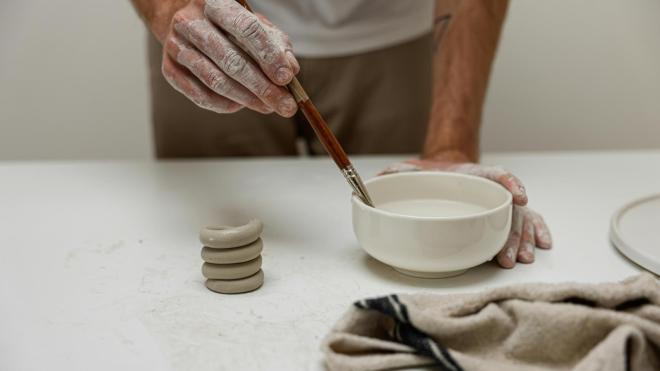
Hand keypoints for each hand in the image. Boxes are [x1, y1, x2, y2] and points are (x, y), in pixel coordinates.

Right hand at [152, 0, 298, 115]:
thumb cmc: (230, 25)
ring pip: (215, 80)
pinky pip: (199, 95)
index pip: (246, 28)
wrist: (185, 22)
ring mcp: (175, 45)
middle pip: (231, 60)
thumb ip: (277, 44)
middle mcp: (190, 21)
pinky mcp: (169, 69)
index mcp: (215, 1)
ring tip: (268, 107)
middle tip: (285, 106)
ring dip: (246, 99)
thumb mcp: (257, 25)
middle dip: (262, 87)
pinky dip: (224, 104)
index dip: (268, 55)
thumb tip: (291, 70)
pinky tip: (241, 105)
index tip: (287, 78)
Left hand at [381, 157, 551, 267]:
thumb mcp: (412, 169)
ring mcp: (498, 202)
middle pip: (509, 209)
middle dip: (512, 234)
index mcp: (472, 175)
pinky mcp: (502, 213)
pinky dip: (536, 231)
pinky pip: (527, 220)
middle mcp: (490, 189)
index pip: (496, 174)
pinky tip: (542, 244)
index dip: (509, 182)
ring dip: (522, 239)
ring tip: (520, 259)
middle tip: (508, 258)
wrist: (444, 172)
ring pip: (519, 219)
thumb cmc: (430, 174)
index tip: (519, 197)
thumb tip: (378, 179)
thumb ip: (398, 172)